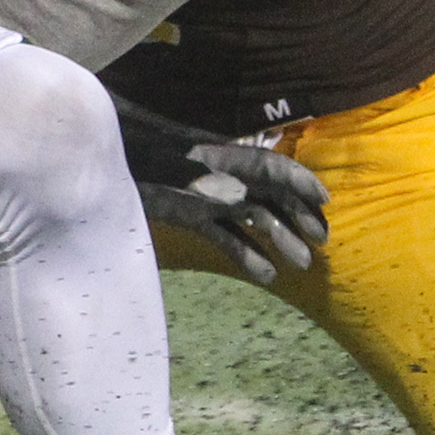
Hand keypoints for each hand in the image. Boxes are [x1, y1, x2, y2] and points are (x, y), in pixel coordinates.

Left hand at [140, 141, 329, 285]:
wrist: (110, 168)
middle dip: (299, 216)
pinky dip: (248, 256)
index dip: (301, 182)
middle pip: (272, 195)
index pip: (274, 167)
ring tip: (302, 264)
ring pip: (255, 219)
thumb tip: (261, 198)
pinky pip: (228, 238)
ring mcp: (211, 198)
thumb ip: (223, 182)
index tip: (325, 202)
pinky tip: (267, 276)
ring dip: (280, 239)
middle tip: (322, 241)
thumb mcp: (188, 173)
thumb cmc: (151, 164)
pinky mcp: (194, 218)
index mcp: (228, 158)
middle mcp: (226, 177)